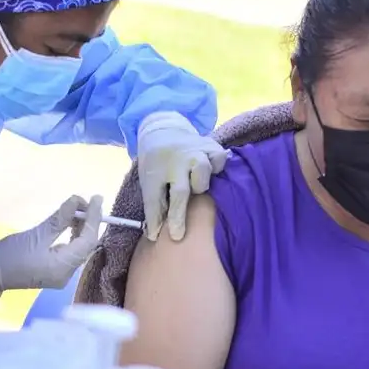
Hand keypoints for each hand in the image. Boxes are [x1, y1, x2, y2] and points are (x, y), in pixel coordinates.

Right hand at [0, 195, 103, 298]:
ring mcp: (60, 274)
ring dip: (81, 227)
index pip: (88, 240)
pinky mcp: (54, 270)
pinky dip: (72, 236)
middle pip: (86, 245)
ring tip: (77, 208)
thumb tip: (77, 200)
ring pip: (79, 248)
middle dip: (89, 222)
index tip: (97, 198)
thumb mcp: (36, 234)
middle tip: (87, 201)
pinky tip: (70, 223)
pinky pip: (70, 251)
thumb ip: (60, 218)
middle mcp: (67, 274)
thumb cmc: (10, 254)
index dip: (94, 218)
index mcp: (64, 267)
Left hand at [137, 112, 227, 241]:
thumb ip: (154, 207)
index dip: (163, 219)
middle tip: (178, 231)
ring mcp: (193, 150)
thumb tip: (154, 235)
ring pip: (202, 172)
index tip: (171, 236)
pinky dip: (216, 167)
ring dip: (200, 184)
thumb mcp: (149, 183)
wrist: (163, 132)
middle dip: (179, 212)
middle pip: (181, 190)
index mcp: (154, 171)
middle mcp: (174, 160)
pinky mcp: (210, 145)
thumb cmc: (157, 166)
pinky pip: (219, 160)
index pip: (156, 199)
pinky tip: (209, 170)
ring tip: (195, 185)